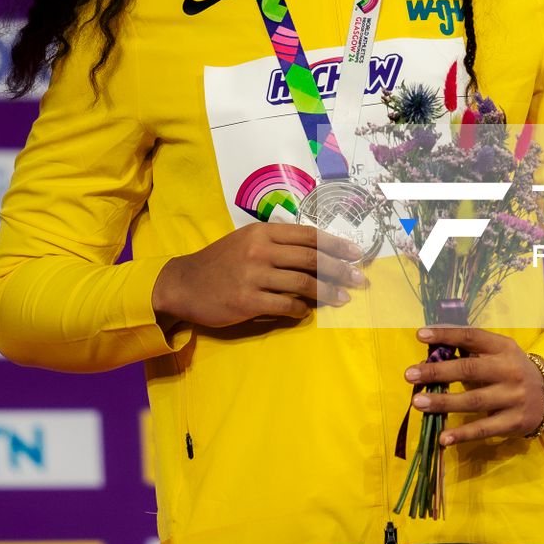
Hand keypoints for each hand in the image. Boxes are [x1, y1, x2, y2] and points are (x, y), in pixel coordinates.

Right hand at [152, 222, 366, 329]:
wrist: (184, 284)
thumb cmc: (219, 262)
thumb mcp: (245, 240)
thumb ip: (275, 240)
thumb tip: (313, 248)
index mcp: (262, 232)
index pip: (308, 235)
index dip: (335, 244)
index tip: (355, 253)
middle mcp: (260, 250)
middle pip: (311, 258)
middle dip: (340, 269)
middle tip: (359, 279)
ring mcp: (254, 276)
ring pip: (303, 283)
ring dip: (327, 292)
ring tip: (342, 299)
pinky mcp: (248, 301)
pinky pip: (285, 305)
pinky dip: (300, 309)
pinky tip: (306, 311)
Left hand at [404, 326, 543, 444]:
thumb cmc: (512, 370)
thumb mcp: (499, 353)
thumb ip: (472, 351)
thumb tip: (433, 350)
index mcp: (503, 348)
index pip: (472, 337)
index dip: (446, 335)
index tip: (420, 335)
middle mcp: (509, 370)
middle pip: (469, 370)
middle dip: (437, 372)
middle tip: (410, 375)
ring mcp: (513, 397)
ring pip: (473, 401)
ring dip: (443, 403)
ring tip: (417, 403)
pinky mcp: (513, 422)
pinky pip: (484, 429)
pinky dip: (462, 434)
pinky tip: (443, 438)